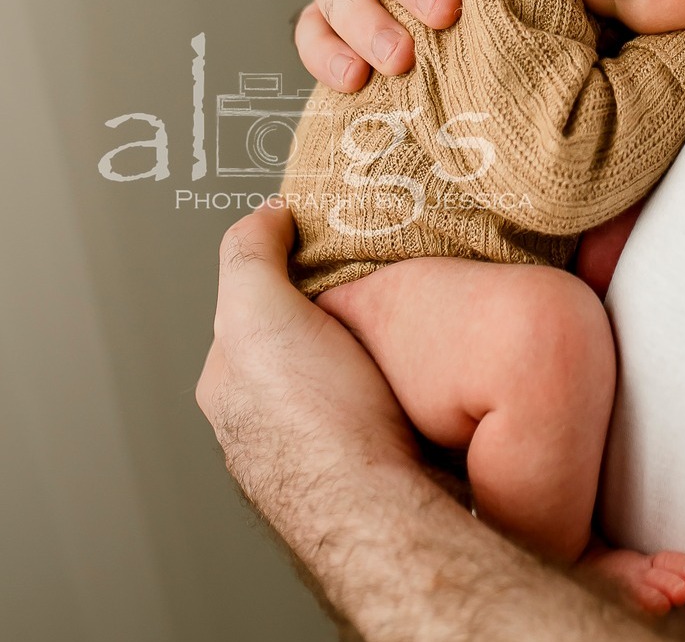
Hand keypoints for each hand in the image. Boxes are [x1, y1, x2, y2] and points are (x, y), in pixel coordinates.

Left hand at [196, 203, 415, 507]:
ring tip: (404, 324)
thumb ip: (250, 255)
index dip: (289, 265)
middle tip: (375, 282)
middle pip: (302, 338)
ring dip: (371, 351)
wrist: (378, 507)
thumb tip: (264, 214)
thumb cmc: (313, 423)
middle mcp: (264, 419)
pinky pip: (381, 402)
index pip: (253, 303)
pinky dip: (398, 383)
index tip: (328, 242)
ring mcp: (317, 444)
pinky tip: (419, 371)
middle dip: (335, 312)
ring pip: (342, 373)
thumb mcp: (258, 312)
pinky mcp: (370, 461)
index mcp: (229, 383)